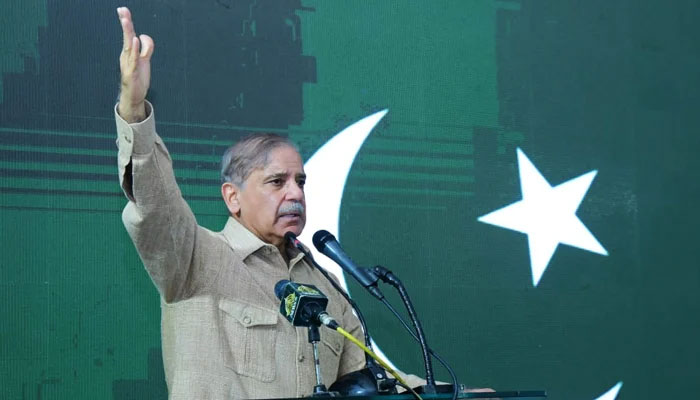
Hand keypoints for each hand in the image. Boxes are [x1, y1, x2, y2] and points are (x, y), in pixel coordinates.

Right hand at [117, 7, 153, 122]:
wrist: (134, 96)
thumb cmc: (138, 78)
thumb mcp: (145, 61)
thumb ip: (146, 48)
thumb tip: (145, 36)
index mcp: (130, 52)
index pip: (129, 34)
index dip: (127, 22)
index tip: (123, 10)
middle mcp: (127, 56)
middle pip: (127, 37)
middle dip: (125, 23)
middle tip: (122, 11)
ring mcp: (128, 64)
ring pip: (128, 46)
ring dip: (128, 33)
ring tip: (126, 21)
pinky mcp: (131, 73)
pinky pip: (133, 60)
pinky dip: (134, 50)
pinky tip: (135, 41)